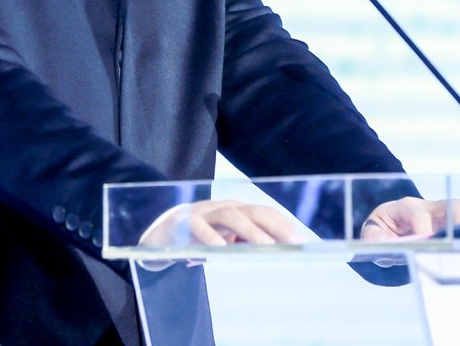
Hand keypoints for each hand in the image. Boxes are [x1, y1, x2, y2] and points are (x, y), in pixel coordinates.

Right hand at [141, 199, 299, 246]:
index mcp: (233, 210)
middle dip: (274, 225)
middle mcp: (220, 207)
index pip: (263, 212)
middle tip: (293, 242)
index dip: (282, 223)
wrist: (158, 235)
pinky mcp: (183, 223)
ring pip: (229, 215)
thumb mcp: (224, 240)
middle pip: (251, 211)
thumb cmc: (197, 239)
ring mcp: (201, 212)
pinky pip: (199, 228)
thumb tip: (273, 251)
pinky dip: (211, 238)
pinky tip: (222, 250)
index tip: (301, 239)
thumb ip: (243, 243)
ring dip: (250, 230)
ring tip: (266, 245)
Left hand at [360, 196, 459, 239]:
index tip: (426, 246)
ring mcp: (445, 213)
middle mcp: (428, 207)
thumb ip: (375, 241)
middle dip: (458, 221)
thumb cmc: (383, 232)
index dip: (423, 229)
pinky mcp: (455, 220)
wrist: (389, 228)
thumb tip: (388, 248)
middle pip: (451, 204)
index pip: (417, 213)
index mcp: (405, 208)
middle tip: (459, 244)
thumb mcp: (371, 236)